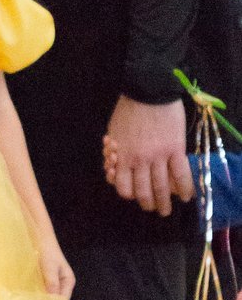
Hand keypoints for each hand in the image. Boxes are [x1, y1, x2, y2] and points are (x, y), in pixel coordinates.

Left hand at [36, 231, 74, 299]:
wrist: (39, 237)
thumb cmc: (47, 250)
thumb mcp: (50, 267)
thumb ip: (52, 283)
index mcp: (68, 281)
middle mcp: (61, 284)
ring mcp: (52, 283)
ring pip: (47, 296)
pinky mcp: (43, 280)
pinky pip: (40, 291)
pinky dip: (35, 293)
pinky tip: (27, 296)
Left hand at [103, 96, 192, 216]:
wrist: (148, 89)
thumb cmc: (128, 109)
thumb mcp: (114, 131)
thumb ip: (115, 151)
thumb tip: (114, 167)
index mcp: (121, 156)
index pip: (122, 186)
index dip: (128, 193)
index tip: (133, 195)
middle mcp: (139, 160)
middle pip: (142, 191)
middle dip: (147, 203)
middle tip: (153, 209)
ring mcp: (158, 156)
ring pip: (161, 187)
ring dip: (164, 202)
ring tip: (166, 210)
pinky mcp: (175, 149)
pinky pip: (181, 175)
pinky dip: (184, 189)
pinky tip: (185, 197)